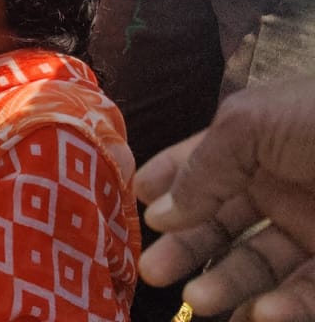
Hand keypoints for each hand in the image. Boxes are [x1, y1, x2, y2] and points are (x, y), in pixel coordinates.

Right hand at [134, 84, 314, 319]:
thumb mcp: (251, 123)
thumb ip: (201, 165)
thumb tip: (162, 210)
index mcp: (257, 143)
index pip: (197, 164)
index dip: (163, 183)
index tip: (130, 209)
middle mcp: (281, 185)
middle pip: (219, 221)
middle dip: (184, 246)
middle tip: (152, 270)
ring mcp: (314, 228)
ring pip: (257, 265)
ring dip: (224, 284)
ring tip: (201, 300)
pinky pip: (305, 294)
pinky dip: (279, 307)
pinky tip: (259, 312)